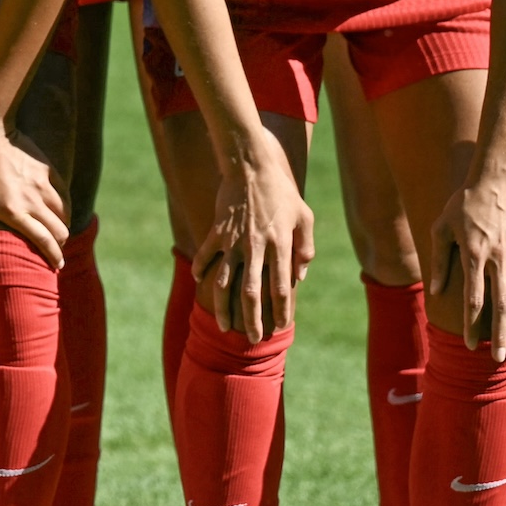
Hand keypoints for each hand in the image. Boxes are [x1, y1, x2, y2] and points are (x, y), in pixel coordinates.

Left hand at [0, 118, 69, 265]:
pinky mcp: (46, 169)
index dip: (53, 257)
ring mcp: (42, 184)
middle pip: (59, 230)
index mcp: (12, 211)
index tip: (56, 267)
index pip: (43, 241)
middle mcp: (32, 200)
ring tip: (56, 235)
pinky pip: (63, 194)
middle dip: (60, 246)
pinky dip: (64, 207)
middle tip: (54, 253)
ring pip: (64, 213)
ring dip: (62, 227)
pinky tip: (58, 211)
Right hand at [194, 132, 311, 340]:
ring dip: (224, 307)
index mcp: (280, 245)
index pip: (282, 288)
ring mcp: (233, 240)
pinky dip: (201, 269)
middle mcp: (256, 247)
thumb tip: (300, 275)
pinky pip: (206, 255)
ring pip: (225, 281)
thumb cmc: (281, 191)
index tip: (283, 327)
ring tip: (224, 325)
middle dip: (253, 320)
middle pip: (252, 293)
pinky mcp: (217, 231)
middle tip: (254, 339)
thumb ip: (306, 248)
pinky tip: (199, 281)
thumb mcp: (305, 216)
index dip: (283, 311)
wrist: (250, 166)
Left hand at [433, 163, 505, 360]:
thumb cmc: (461, 204)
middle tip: (497, 358)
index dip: (471, 324)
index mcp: (474, 255)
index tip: (468, 344)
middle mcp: (498, 258)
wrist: (494, 180)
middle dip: (499, 334)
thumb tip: (436, 292)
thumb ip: (440, 261)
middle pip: (503, 305)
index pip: (474, 299)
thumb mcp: (441, 228)